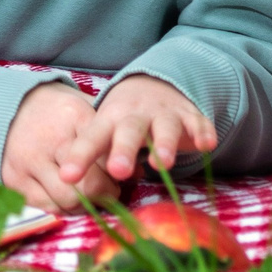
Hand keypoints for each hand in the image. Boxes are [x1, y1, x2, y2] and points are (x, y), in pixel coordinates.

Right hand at [0, 81, 116, 211]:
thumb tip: (140, 171)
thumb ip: (110, 138)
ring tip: (90, 197)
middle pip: (90, 186)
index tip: (121, 176)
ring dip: (85, 206)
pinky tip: (68, 200)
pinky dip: (63, 210)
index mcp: (74, 117)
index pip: (107, 156)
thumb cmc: (57, 112)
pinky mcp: (14, 180)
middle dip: (106, 195)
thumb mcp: (84, 110)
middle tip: (110, 191)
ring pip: (69, 201)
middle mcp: (50, 140)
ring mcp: (29, 162)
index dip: (118, 173)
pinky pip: (47, 208)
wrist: (8, 107)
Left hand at [58, 74, 217, 187]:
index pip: (91, 138)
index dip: (79, 157)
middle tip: (117, 171)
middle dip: (123, 150)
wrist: (154, 84)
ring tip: (161, 165)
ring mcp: (164, 114)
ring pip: (164, 127)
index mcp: (109, 121)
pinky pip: (198, 123)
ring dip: (163, 144)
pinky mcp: (190, 116)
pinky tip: (206, 145)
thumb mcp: (103, 130)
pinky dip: (202, 132)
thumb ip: (89, 154)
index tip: (67, 177)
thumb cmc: (122, 120)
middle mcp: (136, 115)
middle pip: (128, 131)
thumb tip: (65, 187)